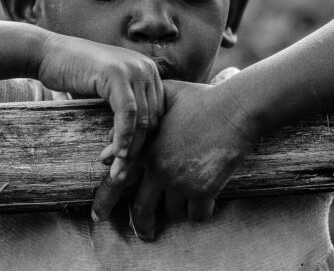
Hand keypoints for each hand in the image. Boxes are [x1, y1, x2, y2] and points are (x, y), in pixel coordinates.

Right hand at [37, 33, 163, 184]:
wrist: (47, 54)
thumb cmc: (74, 76)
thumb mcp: (107, 91)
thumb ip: (125, 109)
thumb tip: (136, 146)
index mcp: (149, 71)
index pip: (157, 114)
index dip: (144, 142)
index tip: (127, 162)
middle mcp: (146, 68)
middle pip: (153, 119)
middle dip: (138, 150)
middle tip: (121, 173)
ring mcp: (134, 69)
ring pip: (142, 120)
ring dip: (129, 150)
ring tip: (115, 169)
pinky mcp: (117, 74)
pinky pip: (127, 114)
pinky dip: (122, 137)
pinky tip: (114, 154)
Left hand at [92, 78, 257, 238]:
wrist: (235, 109)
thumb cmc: (201, 99)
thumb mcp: (164, 99)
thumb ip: (138, 117)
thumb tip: (111, 139)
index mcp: (146, 149)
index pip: (117, 181)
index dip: (105, 200)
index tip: (98, 216)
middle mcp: (159, 169)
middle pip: (142, 209)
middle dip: (142, 225)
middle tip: (145, 233)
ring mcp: (181, 182)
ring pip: (172, 212)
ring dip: (176, 210)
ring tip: (182, 202)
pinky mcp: (205, 190)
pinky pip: (197, 215)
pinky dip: (199, 213)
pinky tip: (202, 205)